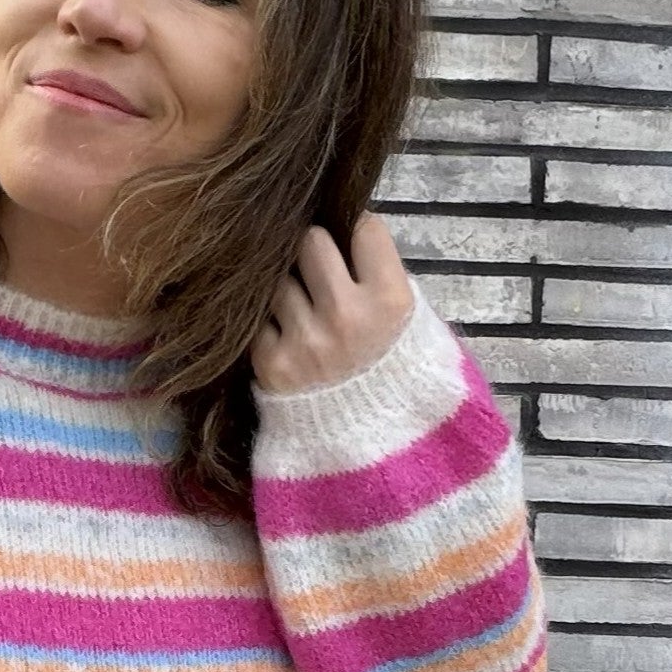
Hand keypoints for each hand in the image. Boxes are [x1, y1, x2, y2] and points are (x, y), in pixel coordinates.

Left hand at [249, 212, 416, 397]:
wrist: (371, 445)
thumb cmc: (394, 373)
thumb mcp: (412, 322)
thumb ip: (382, 275)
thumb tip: (347, 226)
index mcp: (389, 302)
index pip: (364, 228)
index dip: (358, 234)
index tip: (355, 247)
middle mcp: (347, 318)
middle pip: (310, 242)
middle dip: (315, 252)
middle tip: (320, 272)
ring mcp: (305, 342)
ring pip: (278, 279)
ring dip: (288, 288)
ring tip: (304, 311)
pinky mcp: (272, 364)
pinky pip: (259, 319)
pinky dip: (271, 325)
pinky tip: (290, 338)